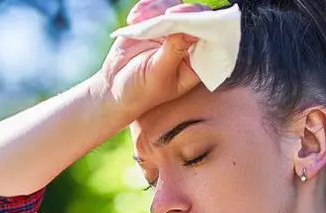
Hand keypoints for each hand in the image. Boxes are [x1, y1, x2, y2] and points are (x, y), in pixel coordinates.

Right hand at [93, 0, 212, 117]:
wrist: (115, 89)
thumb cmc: (141, 91)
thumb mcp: (158, 74)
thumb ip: (174, 51)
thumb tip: (190, 30)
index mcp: (197, 62)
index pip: (211, 37)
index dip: (204, 25)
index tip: (189, 20)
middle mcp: (188, 44)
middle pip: (196, 16)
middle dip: (182, 12)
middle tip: (167, 13)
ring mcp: (172, 31)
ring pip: (175, 6)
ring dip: (158, 9)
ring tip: (139, 21)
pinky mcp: (155, 22)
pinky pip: (156, 5)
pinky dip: (145, 7)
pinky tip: (134, 20)